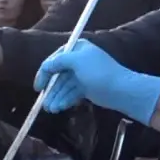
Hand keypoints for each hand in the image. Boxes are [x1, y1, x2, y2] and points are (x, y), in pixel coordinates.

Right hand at [34, 40, 159, 125]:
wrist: (121, 89)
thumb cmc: (99, 72)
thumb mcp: (76, 61)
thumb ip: (57, 62)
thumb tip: (44, 67)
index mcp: (77, 49)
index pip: (54, 60)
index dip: (44, 74)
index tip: (38, 88)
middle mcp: (78, 60)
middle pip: (58, 75)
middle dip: (51, 90)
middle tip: (44, 104)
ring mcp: (83, 74)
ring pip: (64, 87)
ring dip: (56, 97)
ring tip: (52, 110)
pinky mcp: (87, 88)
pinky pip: (71, 93)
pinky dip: (65, 100)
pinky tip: (60, 108)